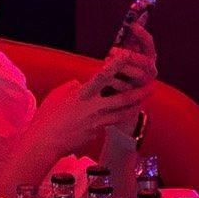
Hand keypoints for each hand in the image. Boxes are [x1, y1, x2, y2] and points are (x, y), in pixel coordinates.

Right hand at [38, 46, 153, 150]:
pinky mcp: (97, 133)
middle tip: (152, 86)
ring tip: (144, 101)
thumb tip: (82, 84)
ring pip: (122, 113)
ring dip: (135, 106)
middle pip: (122, 99)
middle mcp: (93, 107)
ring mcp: (97, 122)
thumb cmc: (48, 116)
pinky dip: (113, 118)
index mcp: (83, 94)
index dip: (116, 64)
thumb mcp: (58, 94)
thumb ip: (73, 87)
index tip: (128, 54)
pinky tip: (114, 116)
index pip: (103, 76)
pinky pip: (108, 123)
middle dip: (140, 92)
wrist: (46, 142)